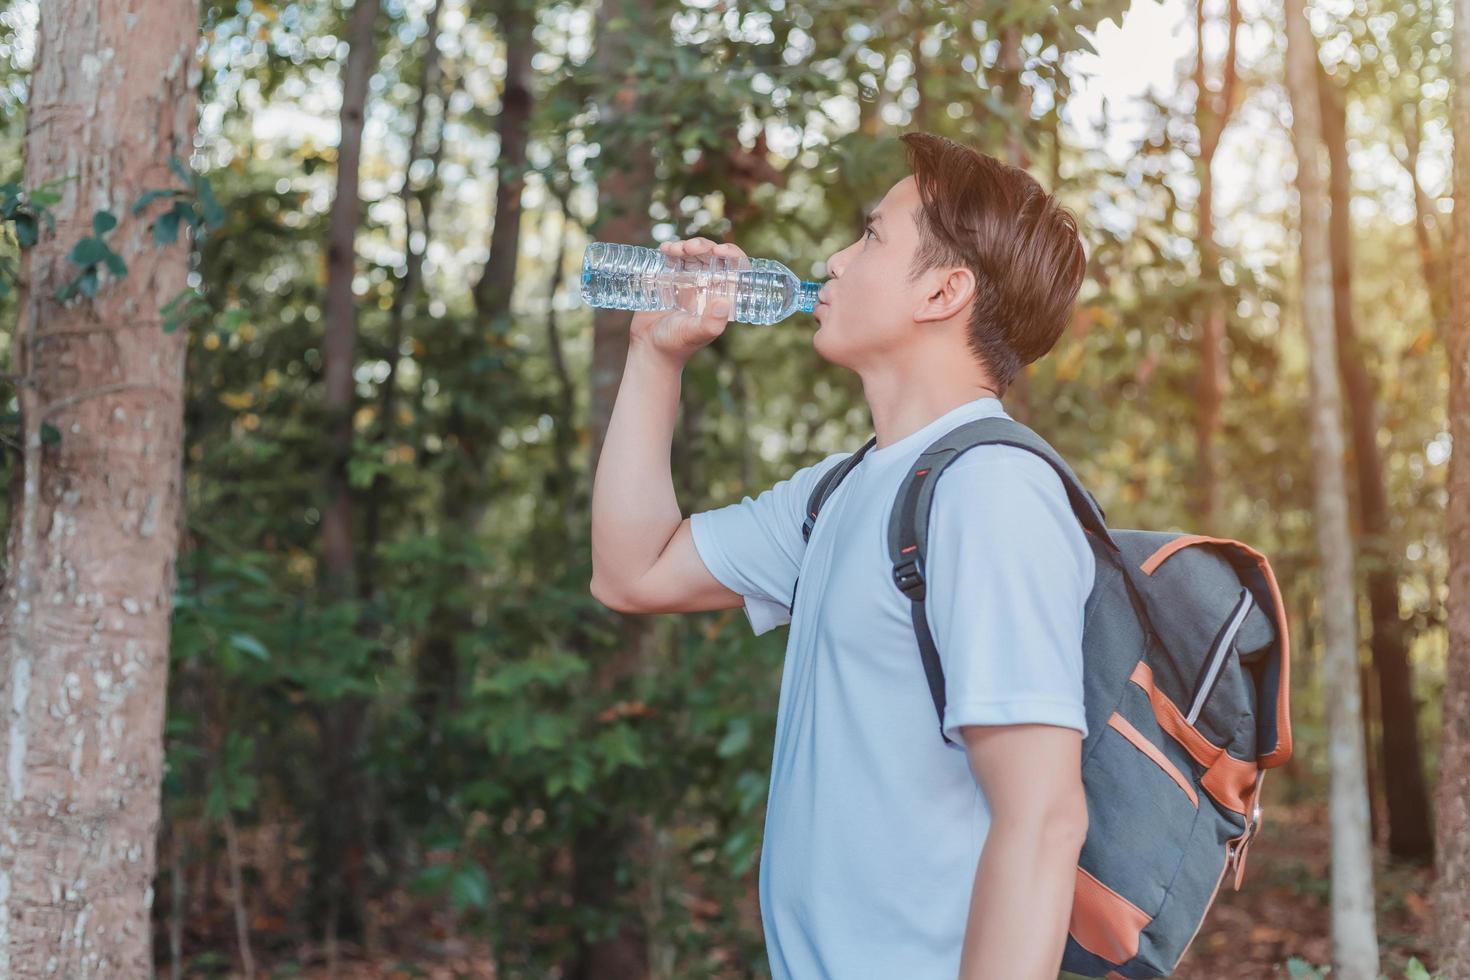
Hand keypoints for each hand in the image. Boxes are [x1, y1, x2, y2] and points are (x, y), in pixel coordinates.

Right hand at [629, 237, 747, 365]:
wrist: (650, 349)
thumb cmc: (676, 345)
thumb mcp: (695, 334)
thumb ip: (711, 323)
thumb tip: (725, 302)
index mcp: (721, 297)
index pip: (736, 270)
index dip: (733, 255)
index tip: (720, 251)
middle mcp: (708, 287)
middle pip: (713, 256)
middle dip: (705, 246)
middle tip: (690, 248)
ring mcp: (689, 281)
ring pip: (694, 254)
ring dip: (687, 245)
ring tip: (673, 250)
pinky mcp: (670, 280)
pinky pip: (674, 259)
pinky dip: (671, 250)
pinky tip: (665, 248)